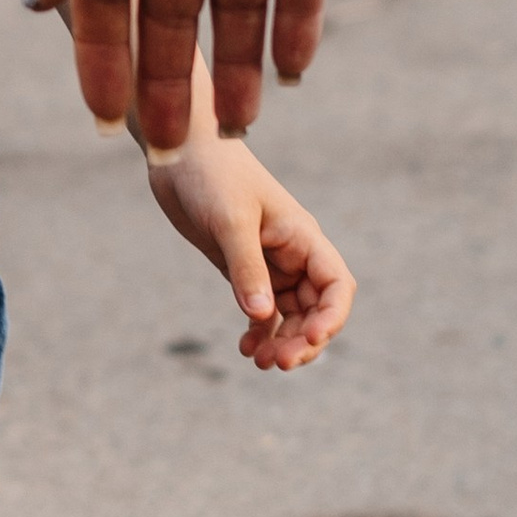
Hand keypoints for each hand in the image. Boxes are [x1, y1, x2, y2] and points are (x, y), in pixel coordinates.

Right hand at [31, 0, 350, 150]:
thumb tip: (41, 4)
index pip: (108, 6)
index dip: (104, 63)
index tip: (105, 123)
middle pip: (171, 23)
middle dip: (168, 86)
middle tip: (170, 152)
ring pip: (236, 18)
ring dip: (232, 74)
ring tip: (234, 132)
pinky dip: (295, 35)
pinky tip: (288, 80)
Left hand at [143, 134, 353, 371]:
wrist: (179, 152)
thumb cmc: (212, 174)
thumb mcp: (230, 221)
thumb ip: (246, 268)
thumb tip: (262, 315)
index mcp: (302, 237)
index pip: (337, 285)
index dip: (332, 317)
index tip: (311, 340)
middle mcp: (292, 253)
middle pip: (316, 308)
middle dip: (305, 340)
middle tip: (278, 364)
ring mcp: (268, 262)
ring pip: (291, 314)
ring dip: (284, 341)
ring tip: (261, 363)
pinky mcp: (242, 267)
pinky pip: (262, 309)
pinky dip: (260, 331)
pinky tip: (246, 349)